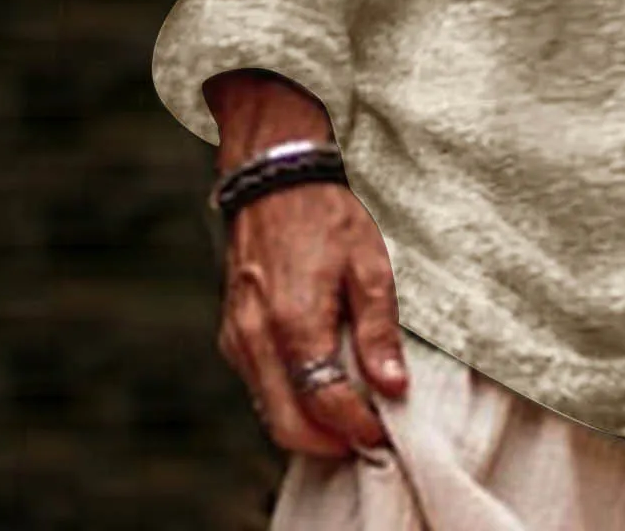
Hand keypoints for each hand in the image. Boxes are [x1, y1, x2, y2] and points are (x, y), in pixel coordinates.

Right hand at [205, 70, 407, 458]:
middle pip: (288, 423)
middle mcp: (256, 337)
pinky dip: (288, 401)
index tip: (384, 434)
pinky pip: (259, 386)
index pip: (324, 400)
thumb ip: (379, 330)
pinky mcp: (232, 334)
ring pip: (269, 410)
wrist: (275, 181)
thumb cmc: (326, 216)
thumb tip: (392, 386)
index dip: (356, 426)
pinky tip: (320, 390)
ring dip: (307, 427)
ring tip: (350, 419)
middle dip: (329, 442)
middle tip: (367, 439)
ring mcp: (238, 338)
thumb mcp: (370, 265)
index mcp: (293, 320)